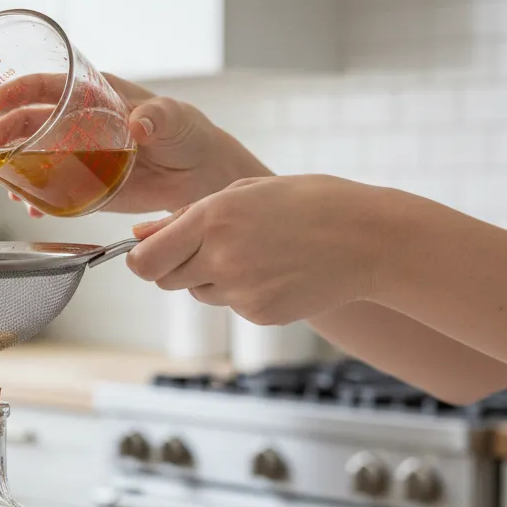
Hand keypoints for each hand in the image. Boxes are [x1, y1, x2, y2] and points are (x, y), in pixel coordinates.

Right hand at [0, 74, 272, 215]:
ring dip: (15, 168)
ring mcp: (79, 154)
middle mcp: (79, 122)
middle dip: (6, 133)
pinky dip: (39, 198)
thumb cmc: (187, 133)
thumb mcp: (173, 118)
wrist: (198, 173)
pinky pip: (54, 189)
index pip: (47, 86)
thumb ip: (156, 117)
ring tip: (8, 183)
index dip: (18, 91)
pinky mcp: (86, 184)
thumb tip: (139, 125)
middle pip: (30, 122)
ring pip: (35, 156)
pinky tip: (32, 207)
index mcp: (94, 94)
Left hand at [126, 175, 383, 324]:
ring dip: (212, 277)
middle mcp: (220, 259)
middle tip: (209, 247)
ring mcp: (240, 292)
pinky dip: (244, 292)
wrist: (369, 239)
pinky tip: (276, 271)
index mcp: (212, 219)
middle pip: (164, 280)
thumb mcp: (244, 192)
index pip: (144, 261)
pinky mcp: (259, 314)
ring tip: (256, 252)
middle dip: (175, 266)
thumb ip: (184, 217)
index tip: (150, 254)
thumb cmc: (308, 202)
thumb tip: (137, 236)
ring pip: (199, 293)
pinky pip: (232, 306)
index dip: (141, 259)